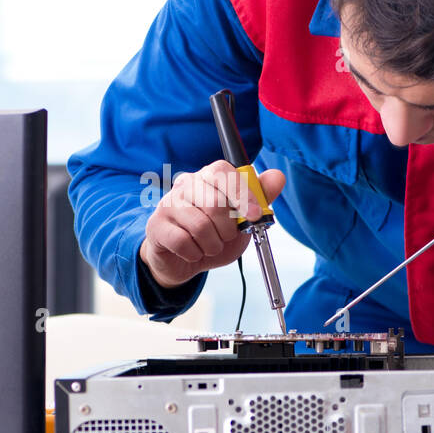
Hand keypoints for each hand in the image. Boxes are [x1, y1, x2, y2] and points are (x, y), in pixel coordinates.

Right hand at [140, 160, 286, 288]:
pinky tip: (192, 252)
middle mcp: (186, 185)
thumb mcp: (243, 220)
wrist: (185, 261)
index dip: (242, 194)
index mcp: (208, 177)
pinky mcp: (156, 225)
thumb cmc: (214, 235)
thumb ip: (261, 199)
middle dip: (228, 228)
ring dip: (212, 245)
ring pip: (200, 226)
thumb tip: (277, 177)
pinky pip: (183, 242)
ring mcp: (168, 204)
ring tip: (209, 246)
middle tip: (226, 236)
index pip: (223, 171)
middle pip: (214, 202)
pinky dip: (195, 253)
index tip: (255, 215)